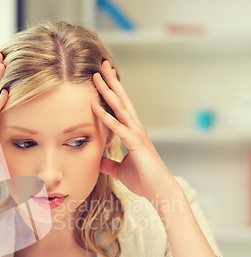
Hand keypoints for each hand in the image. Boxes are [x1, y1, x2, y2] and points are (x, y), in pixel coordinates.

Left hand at [92, 60, 176, 201]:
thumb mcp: (119, 170)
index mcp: (132, 132)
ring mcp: (137, 135)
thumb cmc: (143, 180)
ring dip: (108, 92)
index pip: (120, 107)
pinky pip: (119, 128)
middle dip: (111, 81)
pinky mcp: (136, 145)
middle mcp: (135, 128)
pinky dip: (107, 117)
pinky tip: (96, 107)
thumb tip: (96, 159)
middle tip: (101, 64)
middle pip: (121, 100)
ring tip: (97, 77)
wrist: (159, 192)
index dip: (111, 91)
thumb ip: (108, 163)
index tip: (102, 76)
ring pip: (121, 108)